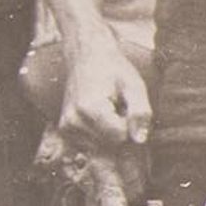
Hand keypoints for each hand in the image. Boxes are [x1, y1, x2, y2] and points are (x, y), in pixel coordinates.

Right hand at [58, 27, 153, 147]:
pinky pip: (92, 145)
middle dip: (121, 130)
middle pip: (111, 145)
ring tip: (108, 109)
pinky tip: (100, 117)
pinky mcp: (65, 132)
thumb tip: (140, 140)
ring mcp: (66, 128)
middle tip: (118, 106)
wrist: (86, 57)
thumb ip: (140, 112)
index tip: (127, 107)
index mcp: (89, 108)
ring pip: (102, 147)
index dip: (130, 125)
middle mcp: (73, 121)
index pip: (120, 137)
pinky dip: (101, 135)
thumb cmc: (112, 69)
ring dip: (111, 133)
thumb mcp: (134, 85)